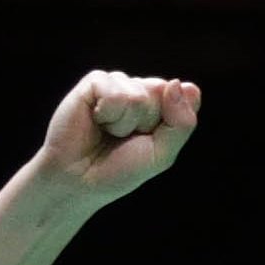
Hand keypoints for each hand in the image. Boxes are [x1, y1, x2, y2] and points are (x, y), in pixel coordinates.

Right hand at [33, 70, 200, 202]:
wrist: (77, 182)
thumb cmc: (118, 170)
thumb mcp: (162, 154)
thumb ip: (181, 123)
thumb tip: (177, 83)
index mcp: (162, 104)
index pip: (187, 95)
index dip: (171, 122)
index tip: (149, 141)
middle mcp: (141, 89)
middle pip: (164, 91)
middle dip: (148, 123)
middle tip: (125, 139)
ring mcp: (118, 83)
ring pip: (139, 95)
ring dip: (124, 123)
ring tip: (108, 132)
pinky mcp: (95, 82)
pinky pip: (115, 92)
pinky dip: (108, 114)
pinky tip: (95, 121)